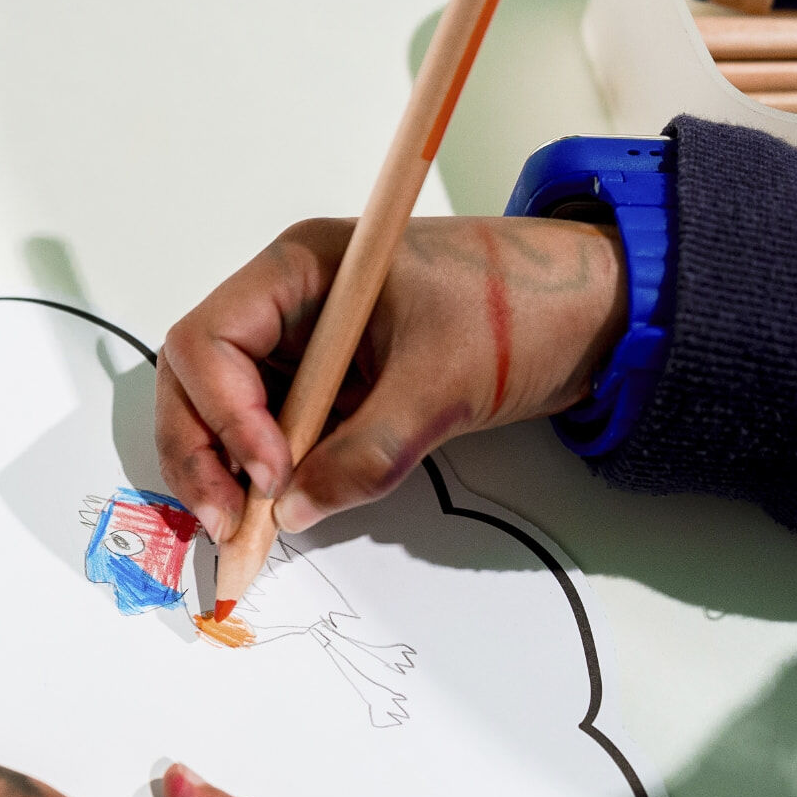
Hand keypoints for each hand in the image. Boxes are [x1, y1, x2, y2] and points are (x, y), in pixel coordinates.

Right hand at [156, 216, 626, 540]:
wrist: (598, 310)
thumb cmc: (524, 307)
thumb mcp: (444, 383)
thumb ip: (366, 451)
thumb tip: (294, 511)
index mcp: (302, 270)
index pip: (211, 341)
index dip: (223, 412)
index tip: (270, 472)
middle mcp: (289, 305)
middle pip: (198, 380)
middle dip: (201, 451)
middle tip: (227, 522)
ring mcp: (307, 349)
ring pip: (226, 413)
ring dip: (226, 471)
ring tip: (248, 527)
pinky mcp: (333, 388)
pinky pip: (276, 434)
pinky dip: (267, 477)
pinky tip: (278, 512)